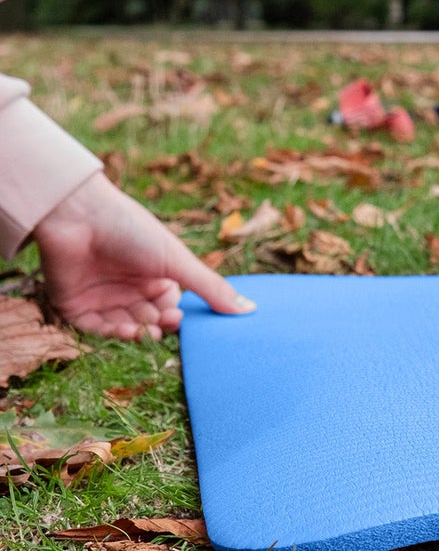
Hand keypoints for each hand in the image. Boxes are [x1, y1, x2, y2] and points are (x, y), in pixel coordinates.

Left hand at [33, 173, 254, 339]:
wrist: (81, 216)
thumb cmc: (133, 230)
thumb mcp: (177, 261)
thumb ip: (210, 288)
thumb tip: (250, 309)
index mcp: (156, 275)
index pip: (173, 307)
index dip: (179, 318)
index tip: (185, 320)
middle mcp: (130, 288)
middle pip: (149, 320)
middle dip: (159, 327)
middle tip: (166, 324)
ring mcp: (103, 297)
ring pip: (124, 328)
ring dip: (137, 334)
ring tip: (147, 330)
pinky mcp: (75, 306)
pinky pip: (96, 330)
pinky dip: (112, 334)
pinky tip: (127, 329)